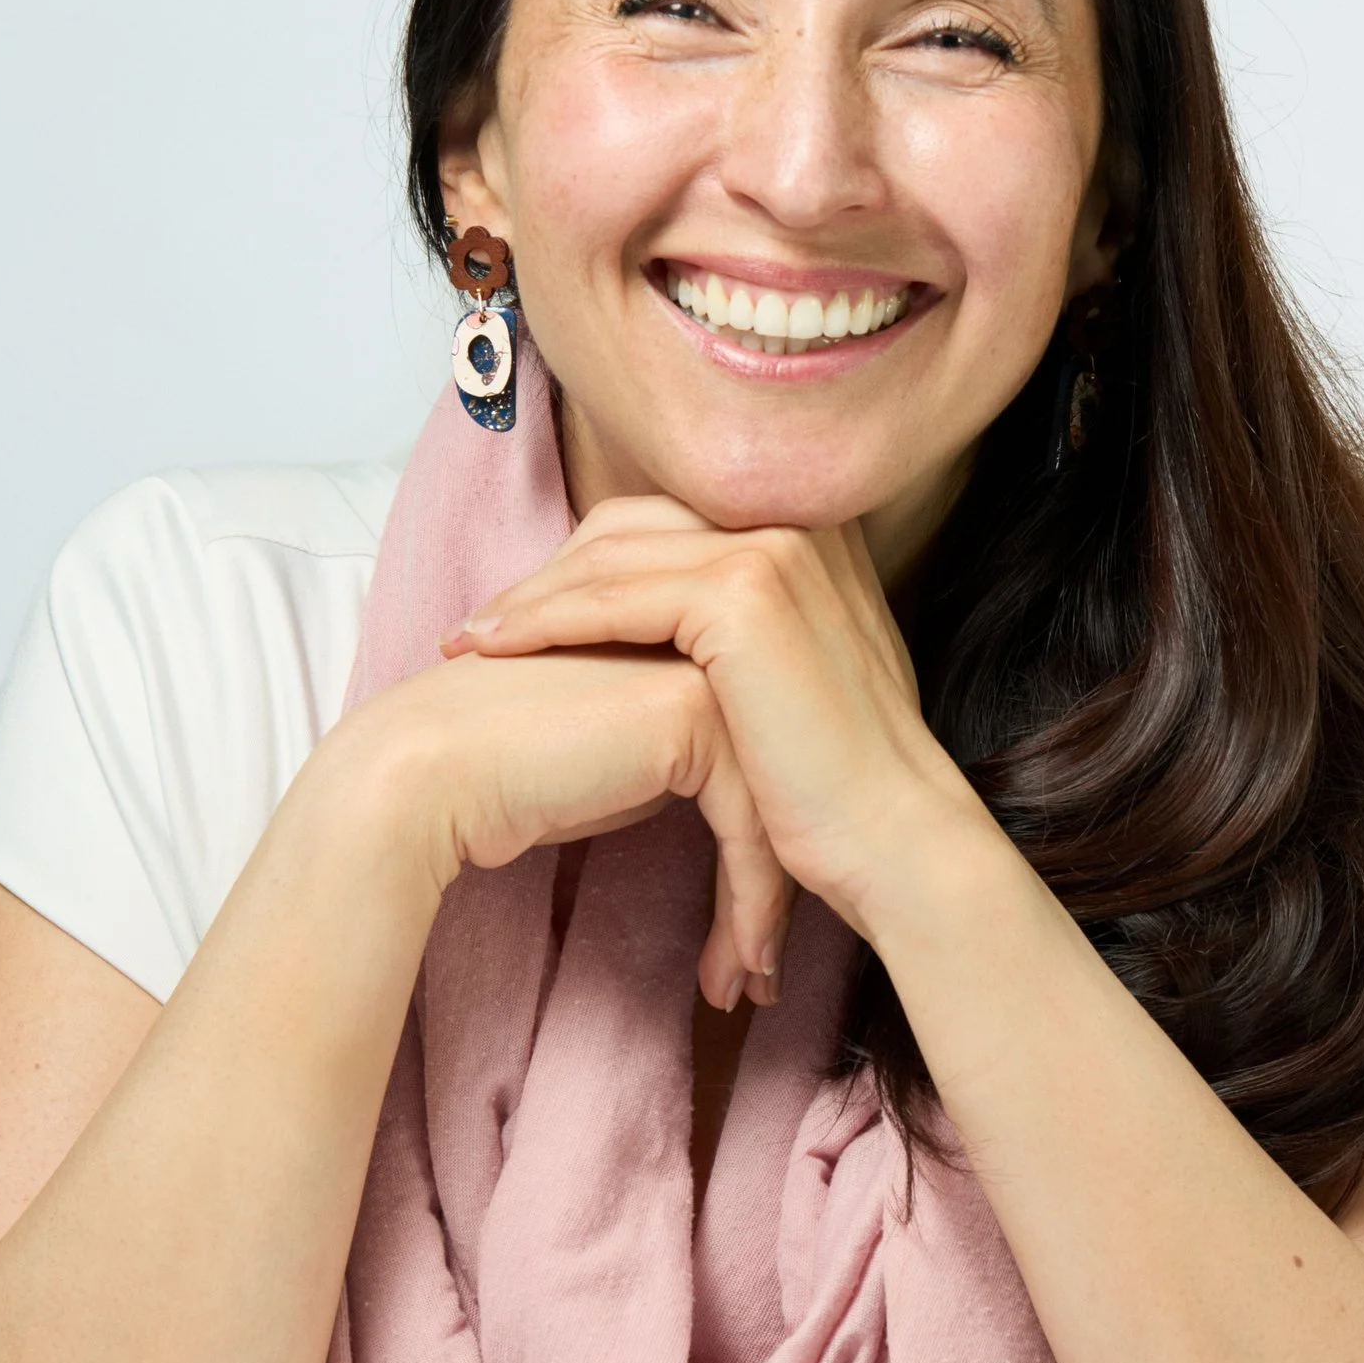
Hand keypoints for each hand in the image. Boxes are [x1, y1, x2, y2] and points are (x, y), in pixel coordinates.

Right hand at [343, 640, 790, 1010]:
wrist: (425, 775)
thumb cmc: (501, 782)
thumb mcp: (608, 764)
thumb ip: (667, 761)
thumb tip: (729, 803)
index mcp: (679, 644)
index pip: (754, 751)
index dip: (759, 845)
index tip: (752, 936)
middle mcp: (699, 643)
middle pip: (773, 776)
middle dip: (775, 883)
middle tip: (763, 972)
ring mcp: (700, 668)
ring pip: (773, 801)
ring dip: (765, 906)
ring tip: (749, 981)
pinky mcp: (692, 712)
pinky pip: (750, 823)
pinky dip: (749, 903)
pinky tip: (737, 966)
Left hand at [439, 496, 991, 956]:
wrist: (896, 839)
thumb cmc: (840, 790)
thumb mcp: (790, 689)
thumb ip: (744, 646)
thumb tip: (667, 651)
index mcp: (810, 536)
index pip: (666, 527)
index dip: (586, 569)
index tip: (523, 617)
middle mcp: (797, 523)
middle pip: (629, 529)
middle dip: (545, 579)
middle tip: (477, 630)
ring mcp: (773, 548)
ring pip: (610, 559)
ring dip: (529, 601)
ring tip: (467, 645)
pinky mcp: (744, 591)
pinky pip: (611, 596)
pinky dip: (545, 622)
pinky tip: (495, 651)